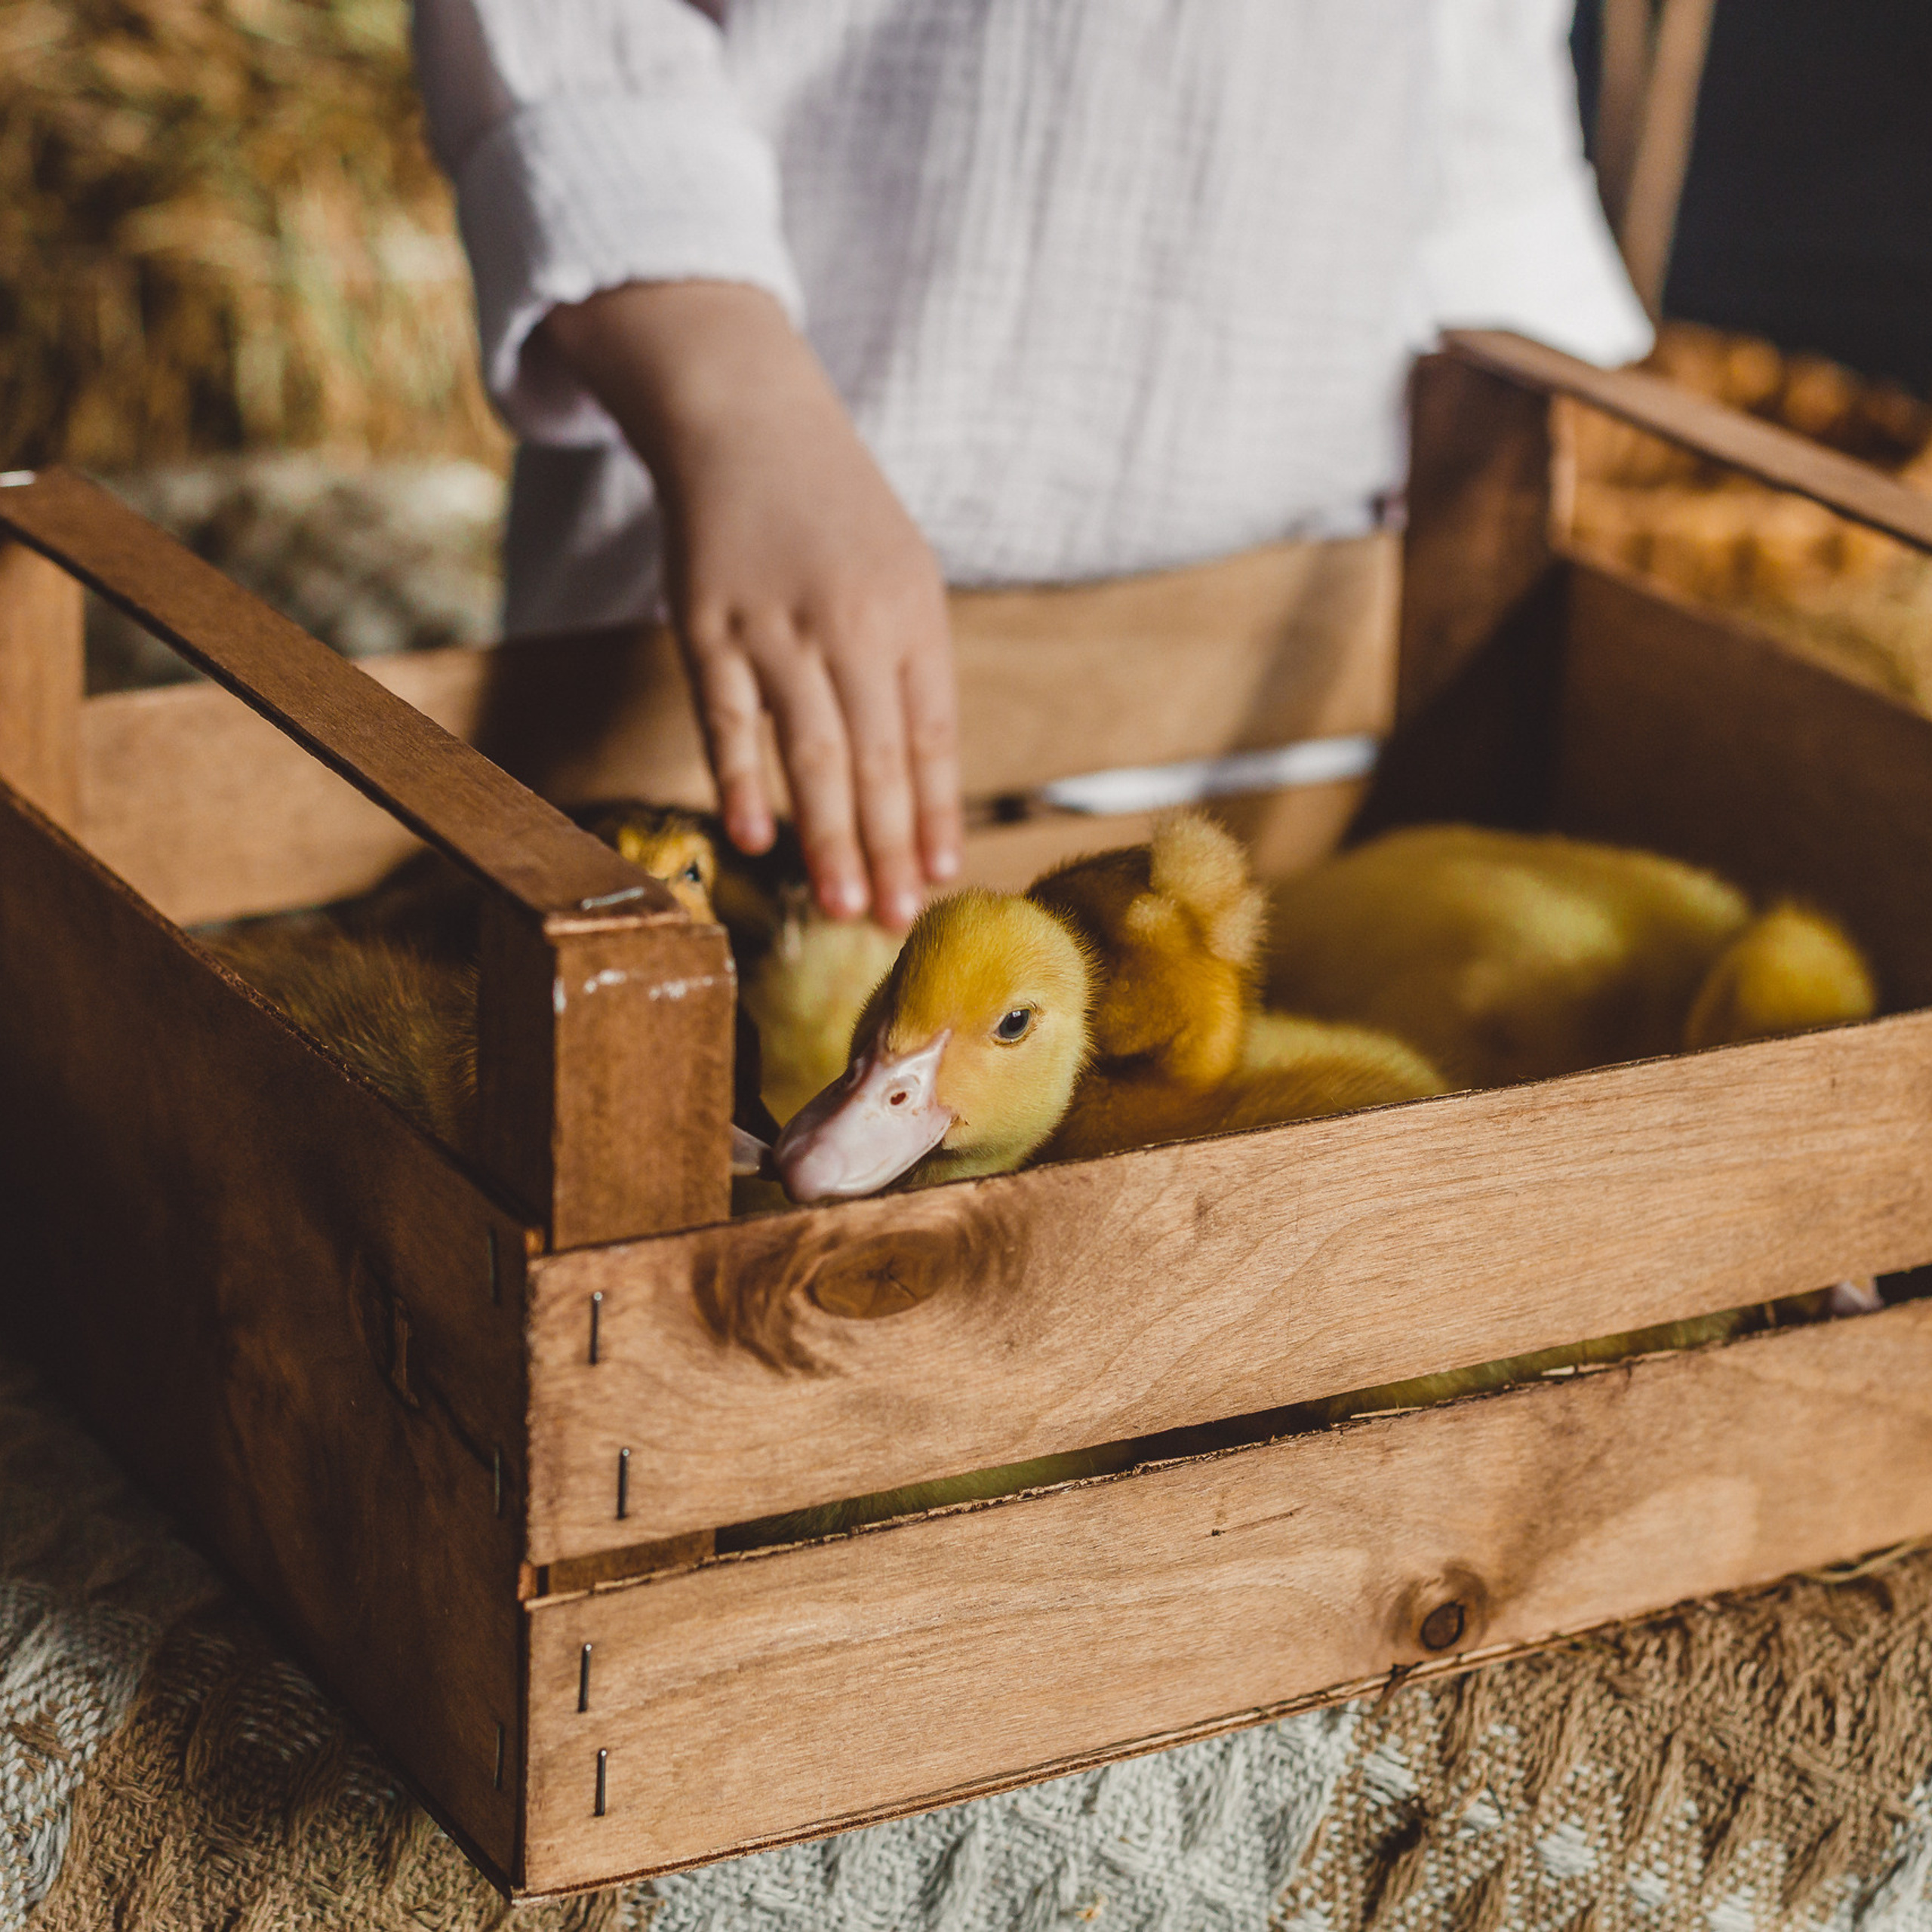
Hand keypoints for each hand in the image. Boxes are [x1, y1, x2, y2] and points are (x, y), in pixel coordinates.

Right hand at [542, 281, 960, 928]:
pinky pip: (728, 718)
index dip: (936, 813)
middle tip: (894, 921)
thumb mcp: (901, 577)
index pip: (931, 736)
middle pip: (877, 756)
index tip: (940, 879)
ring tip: (843, 907)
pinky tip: (758, 839)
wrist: (745, 420)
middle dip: (889, 847)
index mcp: (911, 614)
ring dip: (828, 836)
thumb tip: (920, 789)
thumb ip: (910, 673)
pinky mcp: (705, 625)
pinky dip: (741, 781)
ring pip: (810, 750)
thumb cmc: (835, 517)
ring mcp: (775, 624)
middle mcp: (850, 622)